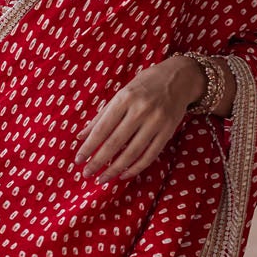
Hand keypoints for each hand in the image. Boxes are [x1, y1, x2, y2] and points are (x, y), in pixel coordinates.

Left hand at [74, 55, 202, 182]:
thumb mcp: (121, 94)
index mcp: (124, 98)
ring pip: (132, 152)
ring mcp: (156, 122)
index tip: (78, 160)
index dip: (89, 147)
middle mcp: (140, 110)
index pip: (102, 128)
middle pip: (115, 143)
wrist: (179, 78)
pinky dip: (136, 168)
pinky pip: (150, 155)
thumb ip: (101, 116)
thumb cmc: (144, 85)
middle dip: (98, 161)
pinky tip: (124, 174)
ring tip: (103, 178)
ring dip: (115, 169)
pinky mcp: (168, 131)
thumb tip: (81, 136)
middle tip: (87, 174)